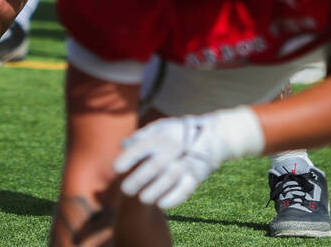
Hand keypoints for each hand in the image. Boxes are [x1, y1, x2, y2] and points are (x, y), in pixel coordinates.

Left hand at [114, 107, 263, 208]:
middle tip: (125, 190)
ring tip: (143, 199)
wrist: (213, 136)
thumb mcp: (161, 126)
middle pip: (153, 167)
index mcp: (161, 136)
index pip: (141, 148)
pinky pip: (185, 190)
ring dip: (154, 192)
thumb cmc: (180, 132)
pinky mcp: (196, 176)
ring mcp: (185, 163)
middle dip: (137, 180)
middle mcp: (173, 150)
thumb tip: (122, 145)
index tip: (116, 169)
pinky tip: (161, 204)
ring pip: (168, 181)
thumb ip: (141, 136)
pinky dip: (173, 199)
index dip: (127, 159)